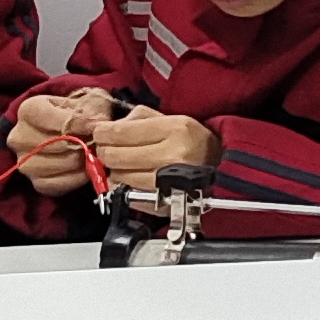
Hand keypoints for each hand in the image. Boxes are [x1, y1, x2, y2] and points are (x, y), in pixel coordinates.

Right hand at [7, 90, 112, 195]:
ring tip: (94, 152)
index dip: (76, 123)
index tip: (95, 126)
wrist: (73, 130)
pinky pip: (58, 184)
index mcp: (28, 110)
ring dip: (81, 160)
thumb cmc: (80, 112)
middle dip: (81, 143)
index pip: (48, 118)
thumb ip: (92, 111)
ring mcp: (25, 162)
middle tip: (98, 141)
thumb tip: (97, 126)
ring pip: (57, 165)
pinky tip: (87, 167)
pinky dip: (77, 177)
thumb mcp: (88, 101)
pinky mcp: (36, 183)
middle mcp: (19, 137)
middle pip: (53, 144)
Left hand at [87, 108, 221, 189]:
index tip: (100, 133)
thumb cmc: (192, 142)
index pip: (121, 132)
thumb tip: (108, 128)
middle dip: (105, 152)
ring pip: (119, 177)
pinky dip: (124, 187)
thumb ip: (138, 118)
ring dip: (115, 171)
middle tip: (108, 149)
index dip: (103, 133)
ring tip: (124, 164)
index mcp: (174, 129)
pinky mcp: (162, 201)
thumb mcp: (170, 119)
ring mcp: (167, 182)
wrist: (219, 168)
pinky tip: (132, 179)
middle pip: (116, 156)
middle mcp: (172, 156)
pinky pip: (128, 194)